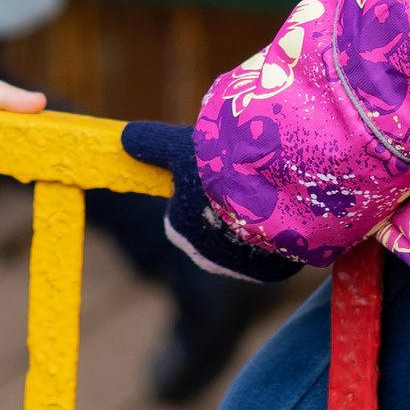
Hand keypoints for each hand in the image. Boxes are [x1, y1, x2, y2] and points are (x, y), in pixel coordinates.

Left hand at [119, 118, 299, 284]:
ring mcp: (240, 268)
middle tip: (245, 179)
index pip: (180, 213)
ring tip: (268, 190)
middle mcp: (205, 257)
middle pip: (211, 230)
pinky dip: (278, 233)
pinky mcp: (272, 271)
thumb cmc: (219, 168)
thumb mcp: (181, 148)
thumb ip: (154, 144)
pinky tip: (285, 209)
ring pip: (243, 242)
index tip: (216, 173)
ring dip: (254, 221)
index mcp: (178, 229)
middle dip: (226, 210)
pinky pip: (272, 250)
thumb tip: (125, 137)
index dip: (197, 191)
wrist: (271, 192)